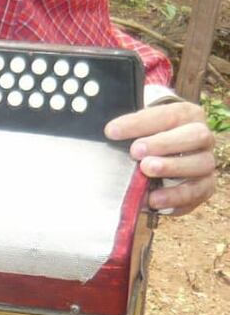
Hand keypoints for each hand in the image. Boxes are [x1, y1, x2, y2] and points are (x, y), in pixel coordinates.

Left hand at [105, 98, 215, 214]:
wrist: (162, 161)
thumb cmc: (147, 140)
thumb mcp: (138, 131)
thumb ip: (127, 131)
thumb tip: (109, 133)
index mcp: (187, 115)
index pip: (168, 115)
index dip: (140, 123)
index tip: (112, 131)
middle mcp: (202, 137)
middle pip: (195, 136)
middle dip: (164, 143)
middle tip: (136, 151)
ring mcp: (205, 162)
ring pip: (201, 163)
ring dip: (172, 167)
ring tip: (146, 171)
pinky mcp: (205, 186)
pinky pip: (198, 192)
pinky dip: (176, 196)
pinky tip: (154, 199)